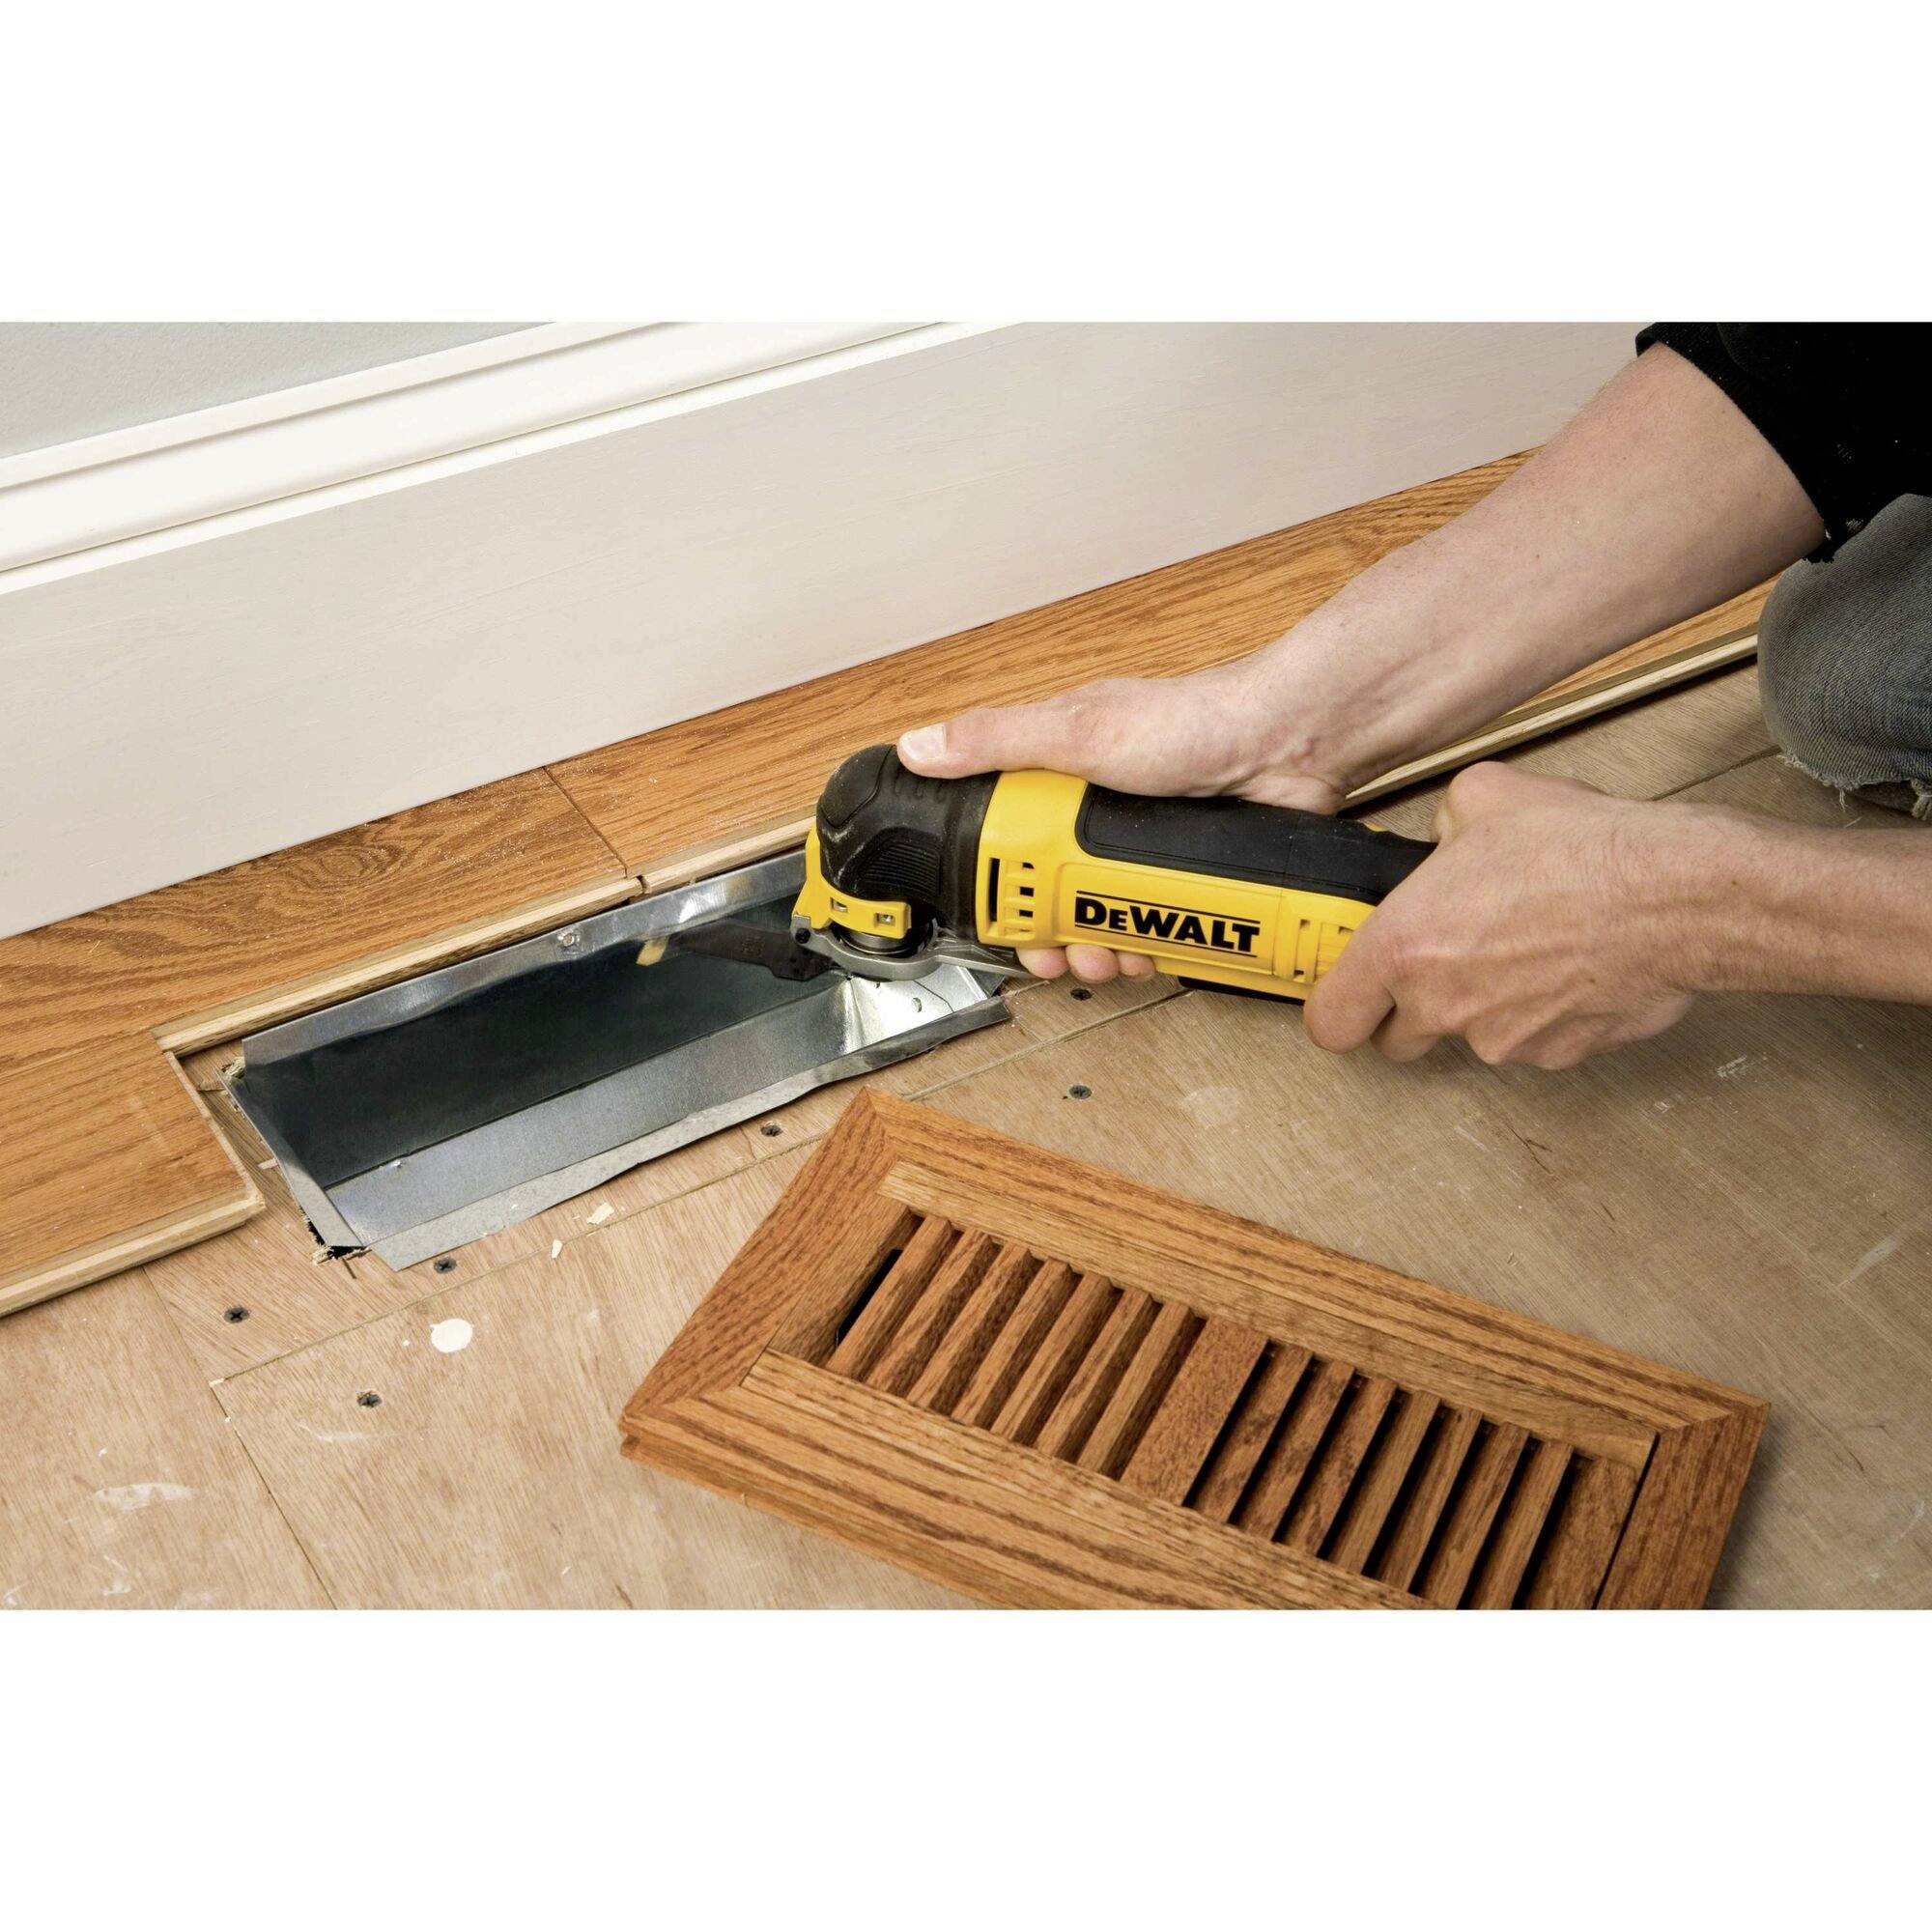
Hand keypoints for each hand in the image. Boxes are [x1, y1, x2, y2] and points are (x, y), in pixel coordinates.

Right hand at [898, 664, 1349, 981]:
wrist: (1289, 746)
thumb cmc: (1193, 720)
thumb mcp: (1080, 729)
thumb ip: (997, 742)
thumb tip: (920, 746)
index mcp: (1062, 778)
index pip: (1008, 843)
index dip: (1000, 892)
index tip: (1001, 924)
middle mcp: (1101, 817)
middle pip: (1055, 896)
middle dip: (1054, 937)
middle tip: (1058, 958)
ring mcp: (1145, 850)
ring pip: (1104, 920)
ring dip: (1102, 950)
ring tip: (1109, 957)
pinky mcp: (1185, 876)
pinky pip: (1156, 926)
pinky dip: (1150, 947)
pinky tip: (1151, 951)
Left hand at [1304, 763, 1703, 1068]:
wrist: (1675, 894)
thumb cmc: (1580, 848)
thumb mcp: (1483, 797)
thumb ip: (1441, 826)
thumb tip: (1446, 840)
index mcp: (1404, 947)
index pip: (1330, 1021)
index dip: (1338, 1009)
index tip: (1352, 994)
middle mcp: (1444, 1006)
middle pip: (1397, 1041)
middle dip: (1411, 1010)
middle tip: (1445, 961)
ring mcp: (1503, 1039)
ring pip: (1473, 1036)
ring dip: (1486, 1004)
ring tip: (1528, 941)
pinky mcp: (1561, 1054)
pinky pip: (1535, 1040)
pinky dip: (1544, 1012)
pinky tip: (1571, 961)